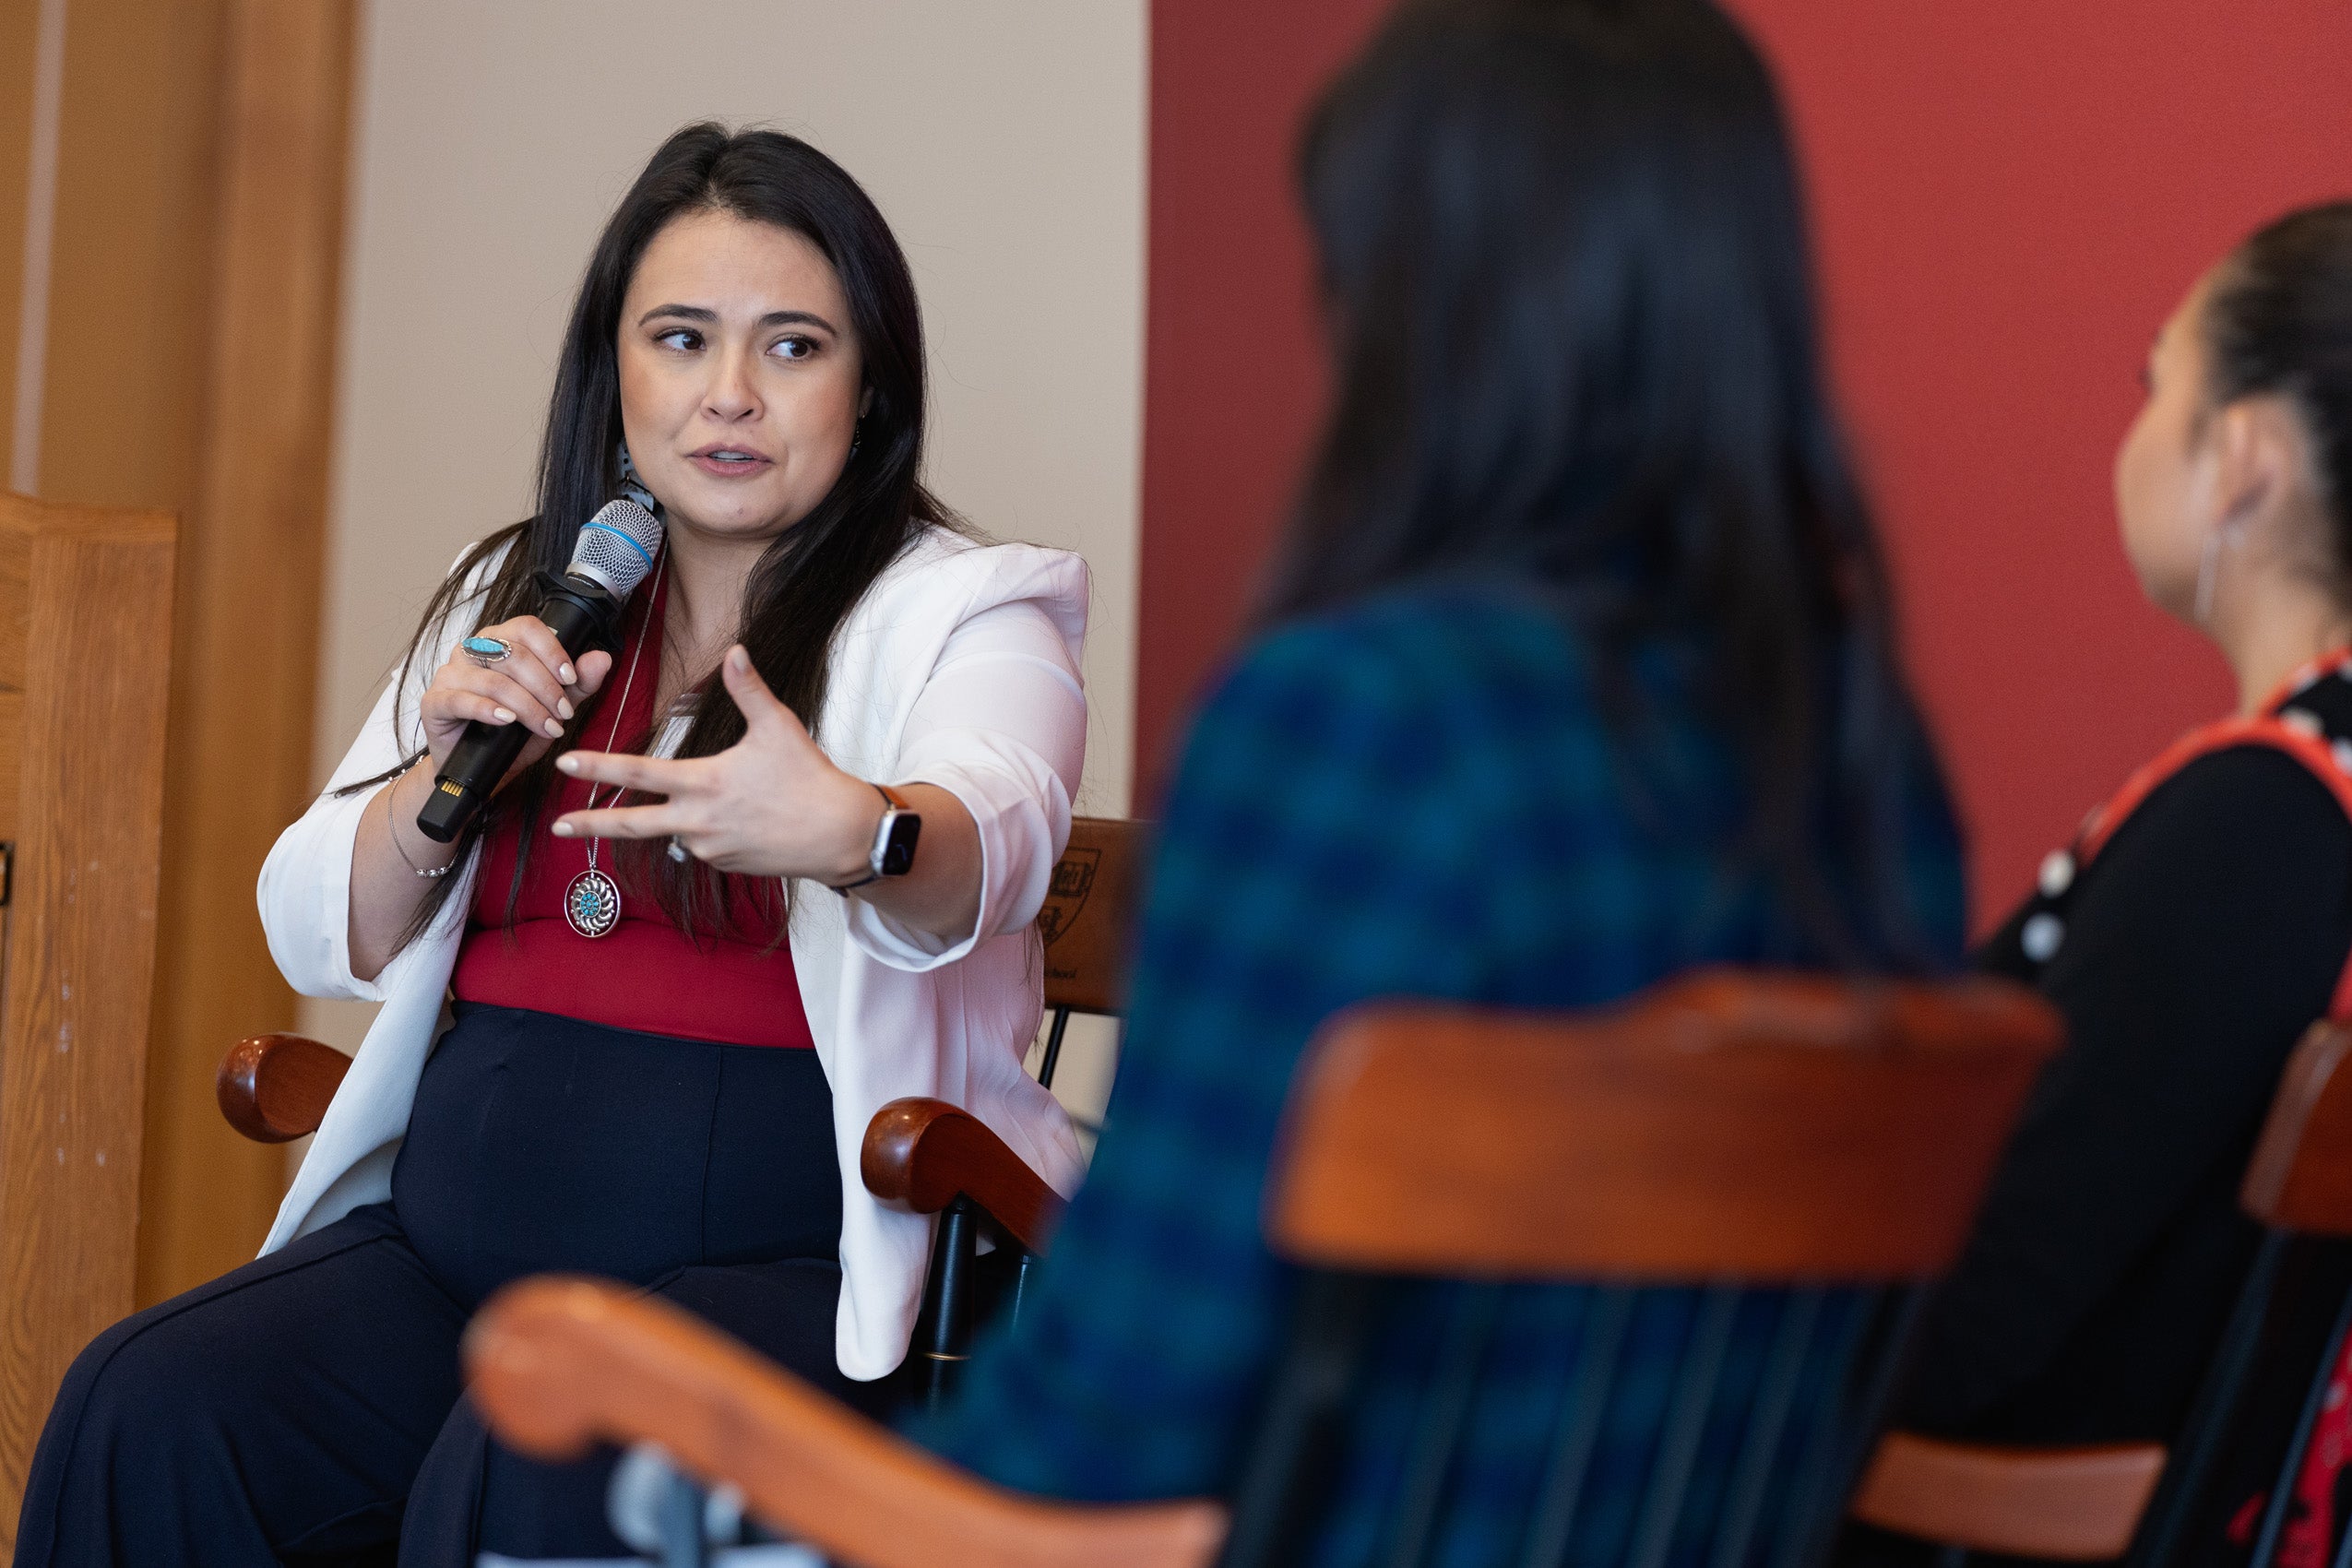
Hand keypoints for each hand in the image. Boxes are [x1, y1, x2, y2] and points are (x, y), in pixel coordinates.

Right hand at [420, 615, 614, 785]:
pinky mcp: (434, 701)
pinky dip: (488, 710)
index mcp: (499, 640)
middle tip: (563, 714)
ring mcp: (450, 674)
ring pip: (494, 680)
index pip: (527, 628)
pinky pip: (461, 700)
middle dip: (546, 687)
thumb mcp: (553, 707)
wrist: (482, 769)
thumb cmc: (514, 733)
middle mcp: (472, 650)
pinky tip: (507, 721)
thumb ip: (579, 683)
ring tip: (547, 727)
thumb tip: (602, 658)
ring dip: (528, 706)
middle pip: (513, 654)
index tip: (571, 679)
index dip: (553, 652)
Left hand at [551, 645, 881, 882]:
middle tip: (558, 825)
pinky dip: (711, 830)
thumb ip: (748, 690)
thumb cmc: (809, 779)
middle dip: (590, 824)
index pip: (637, 774)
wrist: (840, 835)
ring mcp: (710, 848)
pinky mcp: (726, 865)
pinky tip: (746, 819)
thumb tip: (735, 652)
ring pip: (678, 830)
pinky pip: (705, 845)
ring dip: (684, 816)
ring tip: (736, 802)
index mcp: (703, 783)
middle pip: (631, 824)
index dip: (598, 767)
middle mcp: (697, 821)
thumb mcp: (778, 727)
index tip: (564, 765)